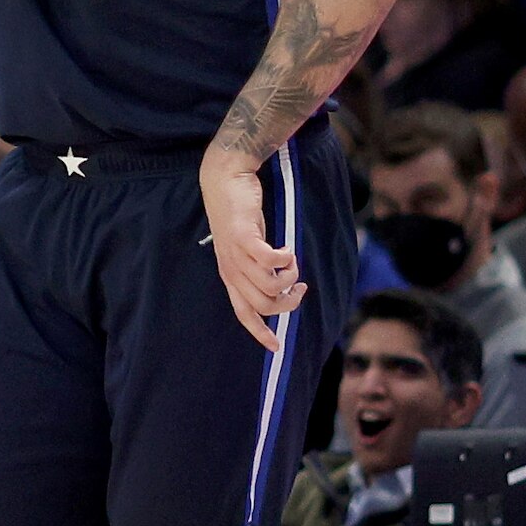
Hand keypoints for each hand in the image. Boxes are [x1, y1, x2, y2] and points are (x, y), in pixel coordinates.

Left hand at [201, 147, 304, 348]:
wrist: (226, 179)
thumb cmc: (240, 214)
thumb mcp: (247, 248)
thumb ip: (259, 267)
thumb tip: (282, 286)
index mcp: (230, 276)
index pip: (244, 314)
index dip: (260, 332)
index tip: (276, 347)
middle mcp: (231, 270)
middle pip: (265, 305)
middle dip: (289, 302)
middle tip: (299, 285)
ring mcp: (236, 255)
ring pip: (271, 286)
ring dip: (290, 277)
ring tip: (292, 261)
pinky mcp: (245, 237)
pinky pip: (271, 261)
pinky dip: (286, 259)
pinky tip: (287, 248)